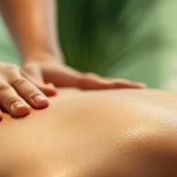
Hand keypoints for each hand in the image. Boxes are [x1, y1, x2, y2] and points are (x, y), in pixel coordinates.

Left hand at [21, 55, 146, 91]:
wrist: (38, 66)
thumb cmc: (33, 71)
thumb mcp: (31, 72)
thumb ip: (36, 81)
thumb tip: (50, 91)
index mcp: (77, 79)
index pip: (99, 83)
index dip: (116, 84)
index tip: (136, 86)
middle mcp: (85, 83)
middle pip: (108, 85)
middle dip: (126, 87)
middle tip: (145, 90)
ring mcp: (85, 89)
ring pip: (106, 91)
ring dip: (122, 93)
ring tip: (143, 98)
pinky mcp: (82, 95)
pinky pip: (98, 97)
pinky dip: (110, 100)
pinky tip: (121, 111)